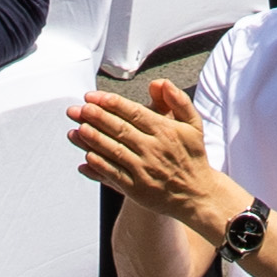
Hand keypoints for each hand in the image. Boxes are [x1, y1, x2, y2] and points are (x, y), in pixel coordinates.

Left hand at [67, 70, 224, 229]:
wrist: (197, 195)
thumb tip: (161, 82)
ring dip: (94, 139)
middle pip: (121, 129)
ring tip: (78, 128)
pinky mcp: (138, 189)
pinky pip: (115, 174)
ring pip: (115, 151)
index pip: (134, 113)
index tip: (92, 97)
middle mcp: (154, 149)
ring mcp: (145, 170)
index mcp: (166, 131)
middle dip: (97, 117)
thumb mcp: (193, 125)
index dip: (111, 103)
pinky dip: (100, 165)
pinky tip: (86, 156)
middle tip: (79, 109)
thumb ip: (178, 100)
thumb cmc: (192, 156)